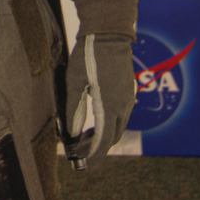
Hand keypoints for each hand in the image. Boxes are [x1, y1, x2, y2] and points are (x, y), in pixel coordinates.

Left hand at [66, 34, 134, 165]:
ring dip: (102, 136)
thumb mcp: (75, 82)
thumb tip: (71, 135)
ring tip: (83, 139)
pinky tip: (94, 121)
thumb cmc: (88, 56)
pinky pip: (119, 116)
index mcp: (110, 107)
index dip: (94, 157)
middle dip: (97, 148)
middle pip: (112, 137)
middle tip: (79, 152)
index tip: (84, 166)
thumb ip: (73, 110)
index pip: (104, 141)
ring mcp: (128, 99)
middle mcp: (123, 107)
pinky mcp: (127, 91)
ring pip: (117, 127)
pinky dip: (108, 124)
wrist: (108, 34)